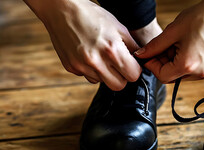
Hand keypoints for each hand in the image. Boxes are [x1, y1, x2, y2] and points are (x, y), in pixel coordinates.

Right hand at [24, 0, 141, 90]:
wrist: (62, 10)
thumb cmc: (91, 15)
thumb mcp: (118, 27)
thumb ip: (131, 46)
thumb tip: (141, 59)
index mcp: (112, 50)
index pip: (133, 75)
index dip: (134, 69)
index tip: (131, 64)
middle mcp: (96, 61)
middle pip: (119, 85)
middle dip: (122, 76)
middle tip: (118, 64)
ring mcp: (82, 66)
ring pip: (102, 82)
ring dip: (105, 74)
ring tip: (101, 56)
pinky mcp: (72, 67)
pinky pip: (88, 77)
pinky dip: (91, 70)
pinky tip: (89, 55)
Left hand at [135, 0, 203, 82]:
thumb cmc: (203, 17)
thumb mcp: (173, 31)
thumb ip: (154, 46)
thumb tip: (141, 55)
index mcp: (188, 65)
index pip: (162, 76)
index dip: (152, 65)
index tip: (148, 55)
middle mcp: (199, 73)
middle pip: (172, 76)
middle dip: (163, 63)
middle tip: (163, 46)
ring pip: (182, 73)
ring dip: (174, 61)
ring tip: (177, 42)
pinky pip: (194, 69)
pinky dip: (186, 60)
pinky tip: (187, 44)